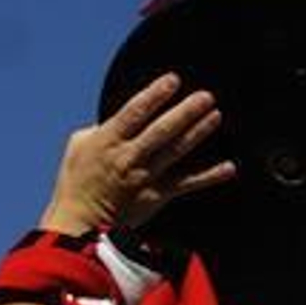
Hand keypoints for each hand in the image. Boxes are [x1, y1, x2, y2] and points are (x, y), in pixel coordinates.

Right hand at [39, 73, 235, 233]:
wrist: (80, 224)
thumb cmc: (76, 183)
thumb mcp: (78, 146)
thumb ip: (100, 127)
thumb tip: (116, 116)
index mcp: (108, 141)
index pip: (134, 113)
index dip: (154, 95)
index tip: (173, 80)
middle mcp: (128, 157)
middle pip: (161, 130)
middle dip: (185, 112)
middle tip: (206, 96)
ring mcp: (145, 177)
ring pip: (176, 151)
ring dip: (198, 132)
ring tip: (216, 116)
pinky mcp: (157, 195)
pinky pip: (187, 184)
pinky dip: (209, 176)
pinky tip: (229, 167)